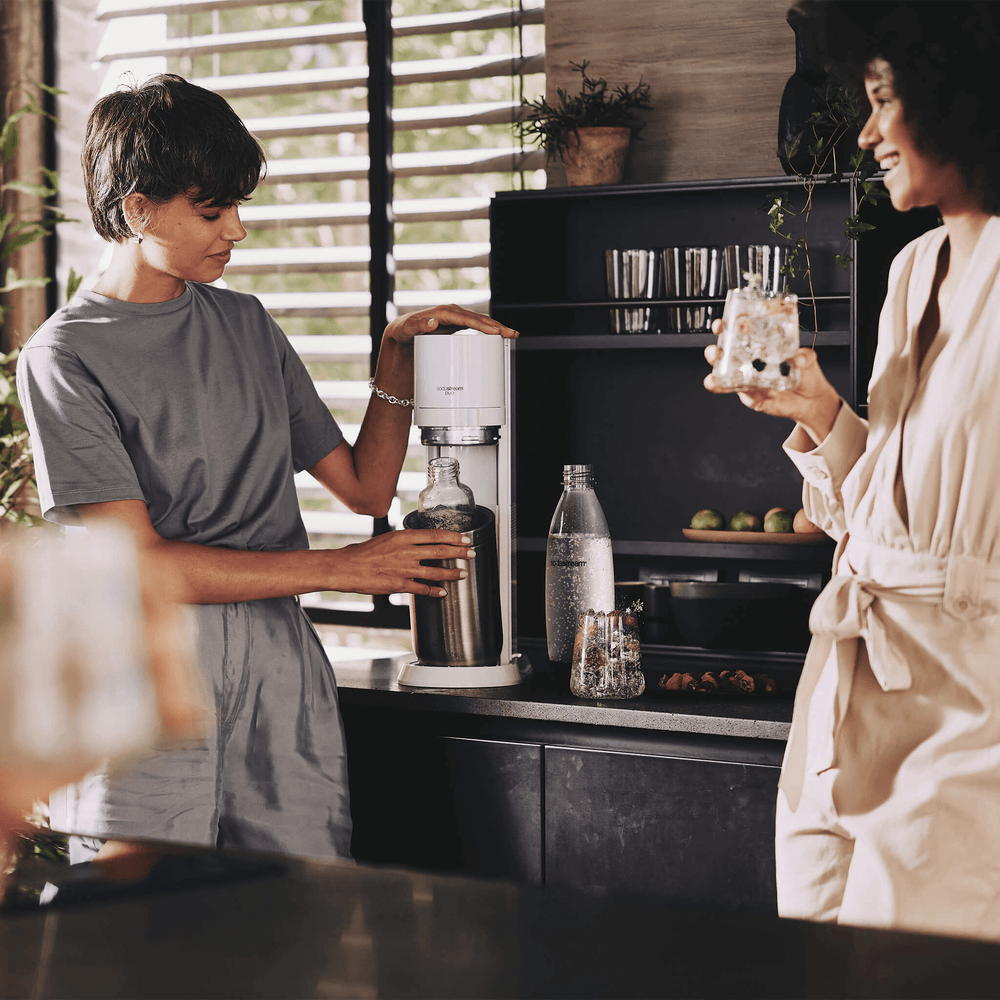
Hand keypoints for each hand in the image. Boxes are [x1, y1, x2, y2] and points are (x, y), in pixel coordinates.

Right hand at [332, 527, 474, 596]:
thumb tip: (420, 543)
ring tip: (463, 574)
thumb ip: (405, 541)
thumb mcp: (387, 539)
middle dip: (460, 552)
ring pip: (435, 570)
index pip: (435, 534)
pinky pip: (422, 589)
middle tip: (471, 553)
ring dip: (452, 573)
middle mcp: (406, 551)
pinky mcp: (399, 585)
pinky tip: (443, 592)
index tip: (465, 539)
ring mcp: (404, 569)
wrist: (346, 567)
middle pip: (440, 550)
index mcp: (403, 536)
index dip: (453, 537)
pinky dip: (435, 591)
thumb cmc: (363, 553)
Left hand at [383, 304, 518, 345]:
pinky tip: (500, 337)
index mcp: (444, 312)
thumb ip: (418, 325)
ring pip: (481, 322)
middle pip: (479, 319)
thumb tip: (433, 322)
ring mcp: (456, 319)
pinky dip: (489, 331)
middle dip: (497, 326)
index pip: (468, 318)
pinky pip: (477, 327)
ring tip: (512, 335)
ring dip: (497, 328)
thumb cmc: (404, 331)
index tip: (495, 332)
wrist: (401, 334)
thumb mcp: (407, 329)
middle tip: (512, 334)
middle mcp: (452, 313)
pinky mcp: (458, 327)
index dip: (483, 325)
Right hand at [702, 318, 841, 442]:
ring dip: (717, 379)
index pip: (737, 335)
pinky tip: (746, 392)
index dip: (725, 329)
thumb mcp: (808, 359)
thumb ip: (804, 356)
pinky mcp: (755, 399)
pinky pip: (746, 397)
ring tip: (714, 379)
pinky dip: (745, 394)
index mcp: (758, 348)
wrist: (812, 400)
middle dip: (714, 353)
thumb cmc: (806, 374)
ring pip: (727, 380)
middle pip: (724, 357)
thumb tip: (797, 359)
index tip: (721, 325)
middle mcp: (750, 364)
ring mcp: (750, 382)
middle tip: (715, 352)